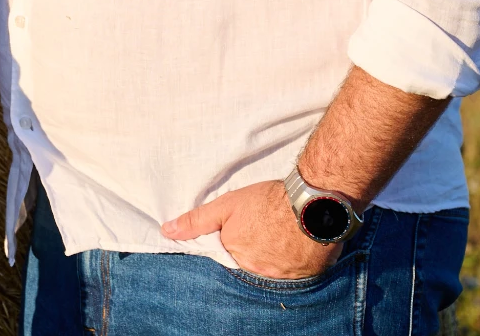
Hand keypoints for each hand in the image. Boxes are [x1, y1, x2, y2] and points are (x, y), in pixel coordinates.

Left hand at [161, 181, 339, 279]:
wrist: (312, 202)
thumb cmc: (268, 201)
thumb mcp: (226, 205)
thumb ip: (197, 221)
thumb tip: (167, 231)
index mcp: (234, 256)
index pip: (225, 259)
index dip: (232, 245)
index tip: (242, 234)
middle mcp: (255, 273)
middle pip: (247, 267)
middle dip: (252, 253)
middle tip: (263, 234)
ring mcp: (280, 278)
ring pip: (269, 273)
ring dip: (271, 260)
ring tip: (278, 238)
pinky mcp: (303, 278)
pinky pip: (292, 277)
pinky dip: (291, 265)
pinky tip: (294, 248)